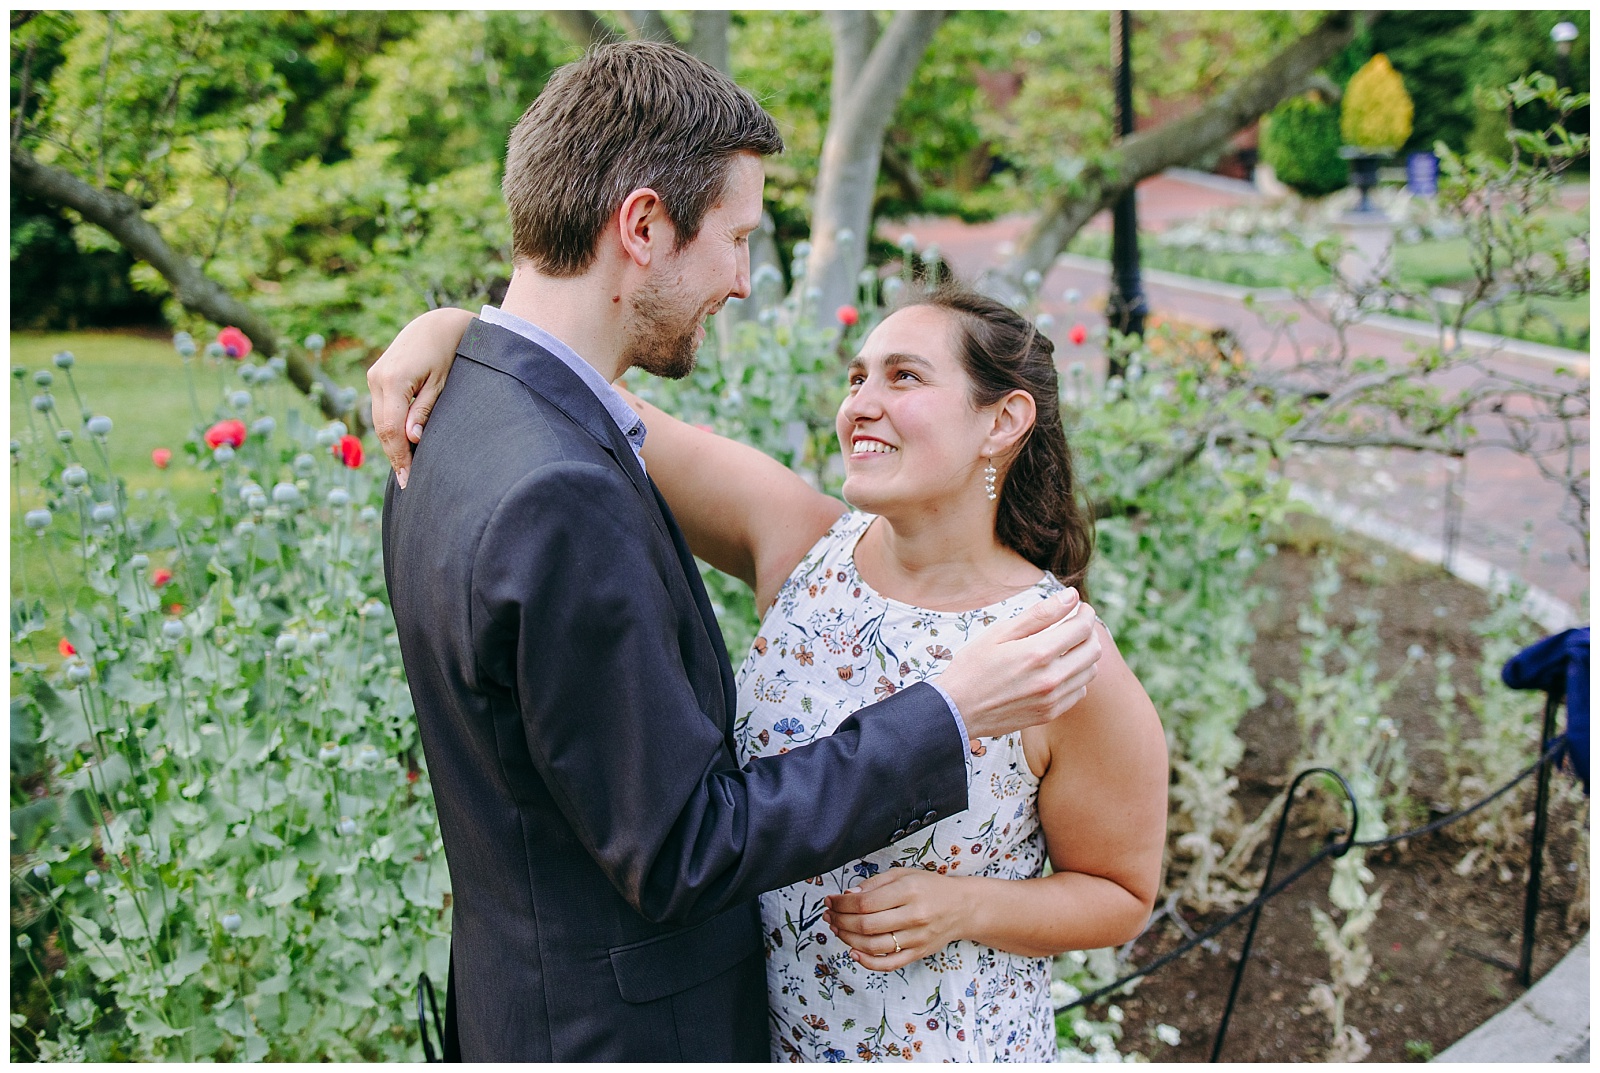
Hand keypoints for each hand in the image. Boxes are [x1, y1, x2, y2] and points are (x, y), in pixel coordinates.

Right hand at [366, 307, 474, 487]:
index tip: (408, 478)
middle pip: (381, 428)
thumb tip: (412, 439)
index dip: (399, 456)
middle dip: (394, 455)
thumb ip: (424, 410)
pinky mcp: (376, 377)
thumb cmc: (447, 353)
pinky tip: (401, 446)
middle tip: (407, 481)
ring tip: (405, 469)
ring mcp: (374, 377)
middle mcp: (377, 378)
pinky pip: (381, 410)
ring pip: (379, 421)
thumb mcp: (442, 383)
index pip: (392, 428)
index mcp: (393, 380)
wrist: (437, 324)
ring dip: (390, 444)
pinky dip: (389, 429)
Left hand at [823, 868, 971, 971]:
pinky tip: (853, 952)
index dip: (842, 903)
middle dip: (840, 920)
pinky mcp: (918, 953)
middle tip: (828, 915)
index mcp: (908, 891)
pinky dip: (867, 962)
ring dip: (847, 939)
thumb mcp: (904, 874)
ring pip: (873, 945)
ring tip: (836, 929)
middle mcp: (913, 915)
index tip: (830, 900)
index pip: (865, 902)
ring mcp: (916, 938)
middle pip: (866, 925)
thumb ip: (875, 883)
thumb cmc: (930, 887)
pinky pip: (889, 963)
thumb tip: (848, 894)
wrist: (962, 907)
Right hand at [936, 588, 1101, 739]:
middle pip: (1093, 650)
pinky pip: (1079, 692)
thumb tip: (1072, 596)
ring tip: (1064, 646)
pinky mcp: (1049, 714)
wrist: (956, 710)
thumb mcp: (1000, 632)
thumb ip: (1040, 614)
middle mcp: (1050, 678)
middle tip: (1073, 624)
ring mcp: (1052, 700)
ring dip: (1084, 654)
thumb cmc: (973, 666)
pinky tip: (1056, 670)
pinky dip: (1075, 677)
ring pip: (1090, 671)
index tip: (1078, 607)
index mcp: (1037, 653)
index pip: (1082, 628)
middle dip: (1089, 631)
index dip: (1085, 613)